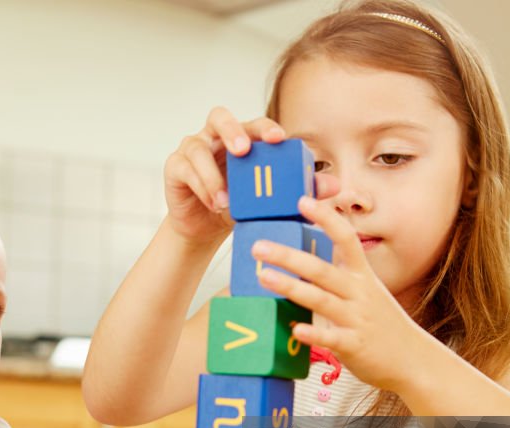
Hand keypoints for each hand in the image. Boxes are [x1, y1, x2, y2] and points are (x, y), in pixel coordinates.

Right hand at [163, 107, 289, 245]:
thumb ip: (298, 190)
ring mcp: (193, 149)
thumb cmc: (238, 206)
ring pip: (198, 148)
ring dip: (213, 176)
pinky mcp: (175, 167)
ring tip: (227, 201)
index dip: (266, 127)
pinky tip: (214, 203)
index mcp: (242, 139)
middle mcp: (215, 138)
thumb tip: (333, 186)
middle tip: (243, 151)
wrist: (205, 229)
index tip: (279, 139)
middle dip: (231, 131)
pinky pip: (186, 170)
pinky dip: (201, 187)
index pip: (254, 125)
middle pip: (219, 117)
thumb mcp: (268, 201)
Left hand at [253, 195, 432, 393]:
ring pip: (321, 299)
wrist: (413, 358)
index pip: (345, 238)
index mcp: (362, 276)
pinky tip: (296, 330)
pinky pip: (332, 338)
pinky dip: (314, 334)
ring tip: (264, 277)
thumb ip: (340, 275)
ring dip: (291, 287)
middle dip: (289, 256)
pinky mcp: (354, 346)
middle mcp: (359, 293)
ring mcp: (357, 319)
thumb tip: (305, 258)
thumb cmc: (381, 324)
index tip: (302, 201)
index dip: (325, 218)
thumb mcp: (366, 291)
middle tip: (258, 246)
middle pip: (321, 269)